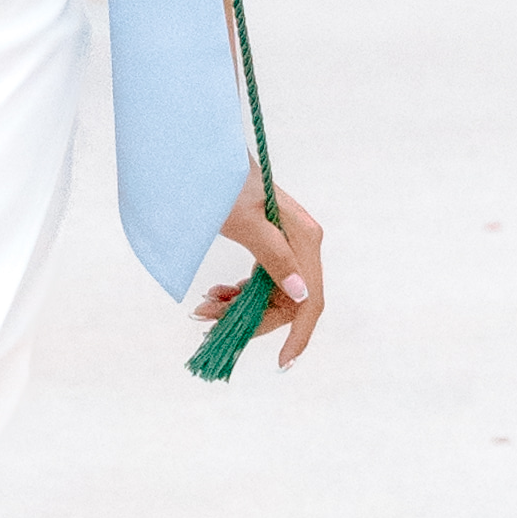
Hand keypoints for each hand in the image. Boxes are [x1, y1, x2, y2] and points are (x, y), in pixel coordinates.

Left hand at [195, 176, 325, 368]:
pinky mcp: (269, 241)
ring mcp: (287, 242)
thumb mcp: (246, 224)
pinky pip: (260, 279)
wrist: (208, 154)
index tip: (283, 363)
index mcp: (304, 238)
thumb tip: (301, 294)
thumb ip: (274, 258)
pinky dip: (238, 291)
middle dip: (251, 318)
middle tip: (208, 319)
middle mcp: (302, 242)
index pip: (311, 299)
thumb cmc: (225, 184)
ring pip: (271, 292)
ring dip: (240, 306)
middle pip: (288, 300)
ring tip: (205, 306)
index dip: (299, 335)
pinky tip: (215, 294)